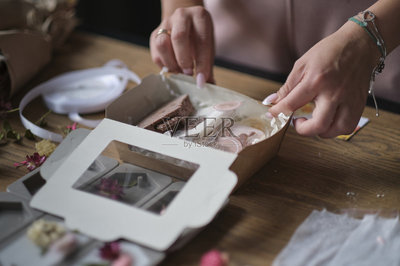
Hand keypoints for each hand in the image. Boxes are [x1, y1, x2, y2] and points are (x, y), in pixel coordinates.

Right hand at [150, 6, 214, 86]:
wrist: (185, 23)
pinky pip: (155, 52)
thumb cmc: (199, 38)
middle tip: (189, 73)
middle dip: (183, 60)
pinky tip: (173, 67)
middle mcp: (181, 16)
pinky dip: (164, 64)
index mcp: (200, 16)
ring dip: (171, 62)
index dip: (201, 63)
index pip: (201, 40)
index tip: (201, 80)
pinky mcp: (155, 33)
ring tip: (180, 71)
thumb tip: (210, 87)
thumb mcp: (208, 48)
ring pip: (162, 44)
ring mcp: (166, 23)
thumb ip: (208, 67)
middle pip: (178, 37)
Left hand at [267, 21, 379, 137]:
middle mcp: (334, 93)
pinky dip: (336, 129)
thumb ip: (288, 87)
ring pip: (336, 130)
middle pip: (318, 125)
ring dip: (321, 132)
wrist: (360, 44)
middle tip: (297, 121)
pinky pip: (348, 126)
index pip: (292, 104)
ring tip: (314, 122)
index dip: (278, 112)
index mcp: (316, 81)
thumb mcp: (303, 64)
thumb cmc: (330, 51)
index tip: (273, 114)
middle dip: (303, 129)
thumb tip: (272, 101)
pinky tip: (329, 121)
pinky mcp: (359, 103)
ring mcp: (349, 100)